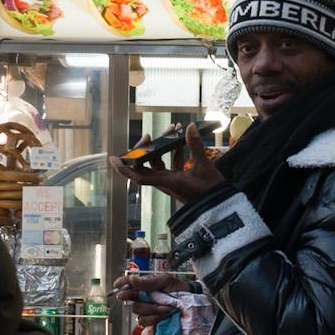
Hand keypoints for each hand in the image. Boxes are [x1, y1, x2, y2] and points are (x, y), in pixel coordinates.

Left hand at [109, 125, 226, 204]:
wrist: (221, 208)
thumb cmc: (211, 192)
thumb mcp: (204, 167)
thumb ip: (195, 146)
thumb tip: (189, 126)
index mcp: (167, 182)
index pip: (138, 176)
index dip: (124, 168)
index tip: (113, 158)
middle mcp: (165, 182)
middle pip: (146, 164)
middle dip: (146, 148)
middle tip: (151, 134)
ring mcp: (172, 181)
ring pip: (159, 162)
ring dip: (162, 146)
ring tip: (173, 128)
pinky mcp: (180, 180)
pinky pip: (171, 164)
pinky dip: (174, 152)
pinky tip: (183, 138)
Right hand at [113, 270, 190, 329]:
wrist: (191, 303)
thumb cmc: (179, 289)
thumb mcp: (165, 280)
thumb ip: (147, 281)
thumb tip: (131, 279)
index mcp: (144, 285)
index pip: (128, 283)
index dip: (121, 283)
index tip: (117, 285)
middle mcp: (142, 297)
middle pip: (130, 299)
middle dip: (141, 298)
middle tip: (151, 296)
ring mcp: (146, 310)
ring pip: (138, 311)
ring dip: (153, 309)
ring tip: (167, 307)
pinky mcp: (150, 321)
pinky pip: (144, 321)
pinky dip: (155, 318)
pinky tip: (165, 314)